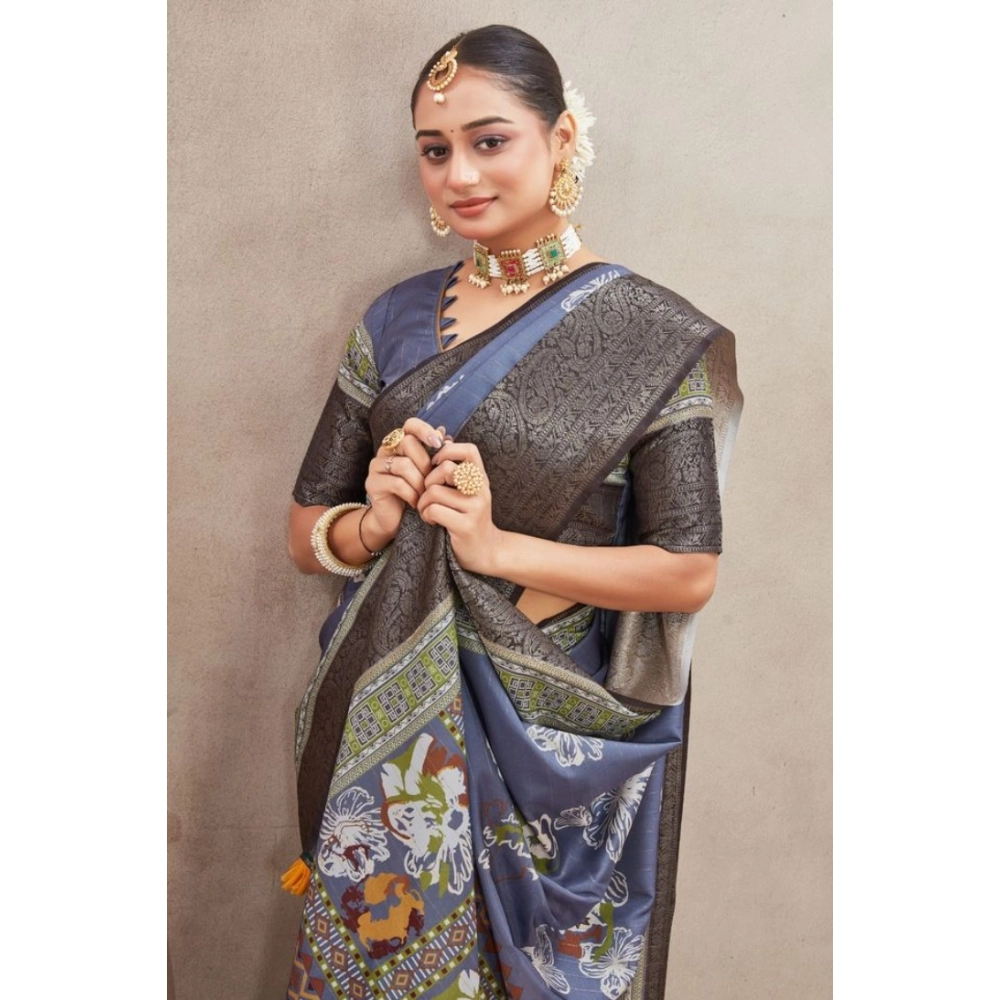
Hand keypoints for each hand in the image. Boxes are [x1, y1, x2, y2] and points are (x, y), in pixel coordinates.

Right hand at [363, 417, 445, 544]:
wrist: (394, 520)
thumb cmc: (414, 492)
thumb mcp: (427, 472)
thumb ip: (435, 453)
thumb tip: (444, 434)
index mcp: (399, 443)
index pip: (410, 425)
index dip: (425, 430)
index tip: (439, 444)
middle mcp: (385, 451)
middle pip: (408, 443)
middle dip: (425, 463)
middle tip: (431, 480)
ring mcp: (376, 467)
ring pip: (404, 465)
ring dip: (419, 482)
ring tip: (425, 494)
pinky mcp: (373, 484)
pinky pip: (398, 483)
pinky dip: (412, 494)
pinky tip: (416, 502)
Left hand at [418, 440, 505, 574]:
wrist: (486, 551)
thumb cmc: (470, 517)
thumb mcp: (467, 490)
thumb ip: (456, 468)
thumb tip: (442, 435)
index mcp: (481, 478)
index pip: (469, 450)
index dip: (448, 451)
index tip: (436, 464)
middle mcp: (481, 490)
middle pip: (446, 469)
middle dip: (428, 481)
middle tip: (427, 494)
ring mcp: (475, 508)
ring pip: (434, 492)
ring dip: (423, 502)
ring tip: (427, 510)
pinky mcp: (465, 525)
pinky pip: (434, 510)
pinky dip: (426, 515)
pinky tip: (431, 521)